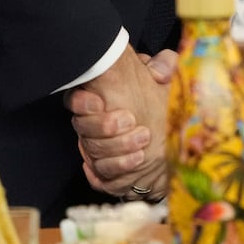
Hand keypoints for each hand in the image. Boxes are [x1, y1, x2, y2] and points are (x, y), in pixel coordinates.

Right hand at [65, 49, 174, 198]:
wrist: (167, 137)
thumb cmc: (159, 102)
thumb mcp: (164, 81)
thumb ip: (162, 67)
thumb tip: (162, 67)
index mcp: (99, 99)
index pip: (76, 99)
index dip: (83, 102)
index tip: (99, 101)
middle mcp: (92, 124)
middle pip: (84, 128)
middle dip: (106, 126)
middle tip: (131, 120)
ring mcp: (96, 148)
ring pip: (93, 153)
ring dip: (118, 149)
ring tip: (142, 143)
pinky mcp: (106, 170)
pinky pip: (102, 177)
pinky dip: (116, 170)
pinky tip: (133, 161)